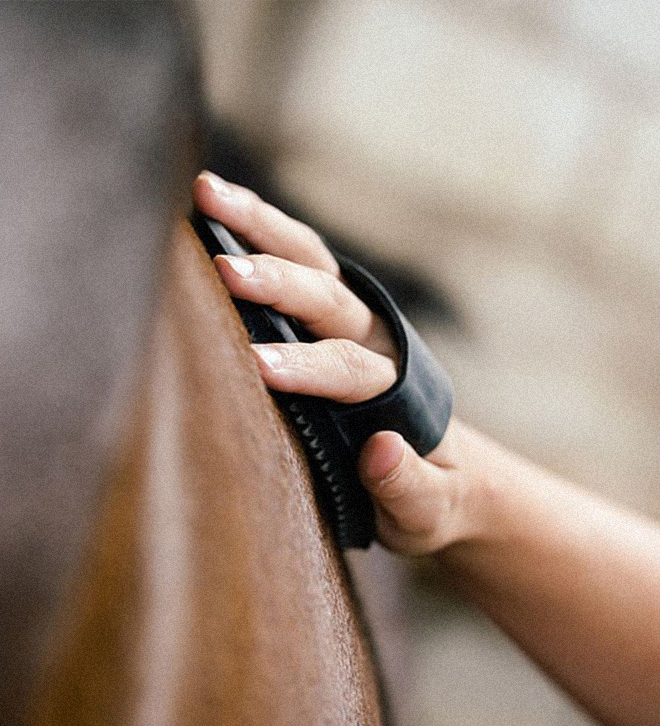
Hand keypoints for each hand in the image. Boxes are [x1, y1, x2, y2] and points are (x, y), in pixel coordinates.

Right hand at [192, 171, 482, 553]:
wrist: (449, 475)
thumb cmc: (433, 498)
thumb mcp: (430, 510)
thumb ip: (408, 486)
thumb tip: (380, 447)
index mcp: (401, 392)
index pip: (353, 372)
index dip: (308, 367)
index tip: (258, 366)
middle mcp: (379, 344)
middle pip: (330, 301)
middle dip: (278, 284)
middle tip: (223, 270)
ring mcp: (354, 325)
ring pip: (313, 264)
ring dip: (261, 227)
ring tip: (205, 193)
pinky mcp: (331, 320)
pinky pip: (298, 267)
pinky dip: (259, 232)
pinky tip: (216, 209)